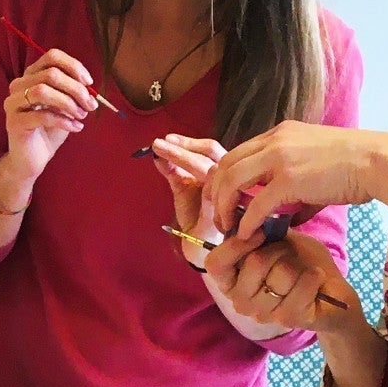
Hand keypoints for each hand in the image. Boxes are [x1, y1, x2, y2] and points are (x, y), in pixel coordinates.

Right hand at [2, 46, 99, 187]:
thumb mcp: (65, 106)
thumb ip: (73, 92)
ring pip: (42, 91)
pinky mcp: (14, 123)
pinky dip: (63, 120)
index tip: (89, 82)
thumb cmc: (49, 131)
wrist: (32, 160)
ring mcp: (13, 104)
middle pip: (50, 74)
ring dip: (68, 103)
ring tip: (81, 116)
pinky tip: (75, 128)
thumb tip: (89, 85)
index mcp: (31, 76)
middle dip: (76, 89)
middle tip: (90, 105)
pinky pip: (41, 115)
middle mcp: (18, 85)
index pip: (51, 57)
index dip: (73, 66)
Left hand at [147, 133, 227, 260]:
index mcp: (221, 172)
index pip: (211, 149)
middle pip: (213, 154)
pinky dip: (189, 179)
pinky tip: (170, 170)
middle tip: (160, 142)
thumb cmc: (196, 216)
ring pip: (212, 170)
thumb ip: (173, 172)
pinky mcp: (223, 216)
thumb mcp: (182, 190)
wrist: (201, 248)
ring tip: (160, 152)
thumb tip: (157, 153)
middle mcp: (230, 181)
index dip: (190, 141)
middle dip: (184, 146)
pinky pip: (211, 195)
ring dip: (183, 158)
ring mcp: (230, 197)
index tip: (166, 138)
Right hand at [204, 227, 364, 336]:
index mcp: (231, 281)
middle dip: (279, 249)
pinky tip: (315, 279)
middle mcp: (240, 301)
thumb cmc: (299, 262)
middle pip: (254, 262)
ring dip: (298, 264)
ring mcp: (262, 314)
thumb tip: (246, 215)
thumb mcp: (276, 241)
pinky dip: (313, 275)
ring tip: (302, 270)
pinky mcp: (286, 319)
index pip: (214, 264)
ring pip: (281, 273)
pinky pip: (301, 285)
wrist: (329, 289)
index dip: (236, 244)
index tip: (259, 233)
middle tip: (289, 255)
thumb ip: (259, 232)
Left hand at [208, 120, 378, 240]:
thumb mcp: (317, 166)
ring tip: (226, 228)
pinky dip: (246, 221)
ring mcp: (279, 157)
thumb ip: (296, 189)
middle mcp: (275, 140)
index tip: (223, 199)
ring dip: (224, 207)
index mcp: (280, 134)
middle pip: (227, 163)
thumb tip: (287, 217)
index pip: (238, 152)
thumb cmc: (355, 168)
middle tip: (216, 216)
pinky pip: (255, 204)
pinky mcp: (288, 178)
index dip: (225, 177)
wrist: (376, 162)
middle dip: (216, 192)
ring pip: (232, 180)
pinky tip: (245, 235)